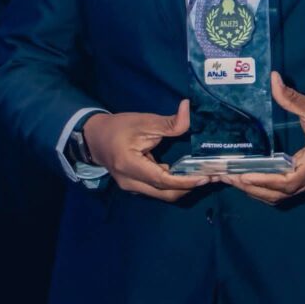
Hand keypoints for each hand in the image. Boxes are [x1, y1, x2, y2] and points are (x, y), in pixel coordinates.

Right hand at [83, 100, 209, 201]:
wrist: (94, 137)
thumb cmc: (118, 127)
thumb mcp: (143, 121)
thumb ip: (168, 122)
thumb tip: (187, 109)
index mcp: (130, 166)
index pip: (162, 180)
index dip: (185, 181)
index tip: (205, 177)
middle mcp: (130, 183)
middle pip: (165, 193)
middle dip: (188, 187)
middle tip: (209, 177)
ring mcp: (131, 188)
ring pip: (161, 194)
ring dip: (181, 187)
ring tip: (201, 176)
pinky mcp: (134, 186)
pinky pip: (156, 190)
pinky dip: (172, 184)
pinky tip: (185, 175)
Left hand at [220, 72, 304, 205]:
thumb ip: (293, 98)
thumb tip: (273, 79)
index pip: (288, 181)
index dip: (265, 181)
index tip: (244, 176)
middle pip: (279, 194)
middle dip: (251, 188)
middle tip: (226, 177)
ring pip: (280, 196)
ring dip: (256, 190)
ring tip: (231, 179)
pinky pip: (283, 191)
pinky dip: (264, 188)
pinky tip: (248, 178)